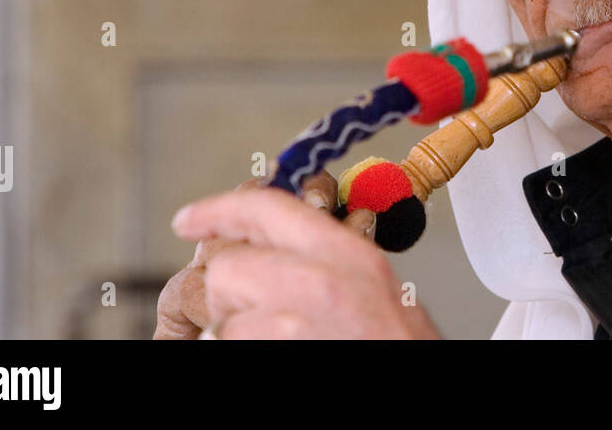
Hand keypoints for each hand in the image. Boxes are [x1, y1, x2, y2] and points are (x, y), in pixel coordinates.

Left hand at [169, 182, 440, 339]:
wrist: (421, 402)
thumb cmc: (399, 349)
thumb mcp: (377, 291)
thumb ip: (331, 260)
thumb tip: (278, 249)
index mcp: (350, 256)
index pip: (268, 208)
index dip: (218, 210)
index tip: (189, 219)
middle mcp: (319, 283)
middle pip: (228, 268)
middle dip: (230, 296)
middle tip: (259, 316)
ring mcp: (290, 327)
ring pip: (222, 321)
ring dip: (239, 336)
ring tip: (286, 344)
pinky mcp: (270, 354)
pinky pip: (228, 348)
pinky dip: (243, 355)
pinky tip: (282, 356)